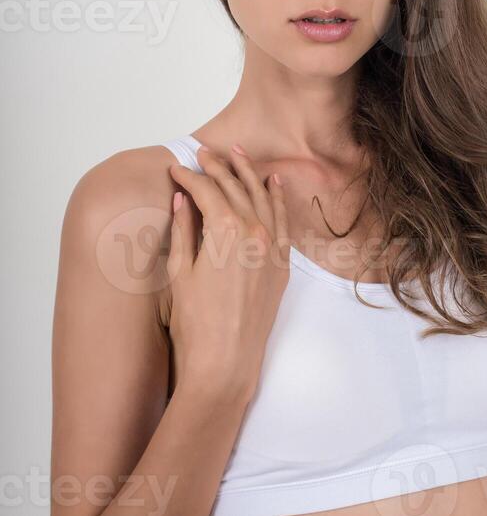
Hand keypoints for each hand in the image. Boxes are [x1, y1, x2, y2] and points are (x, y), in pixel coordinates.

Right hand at [166, 145, 289, 404]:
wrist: (226, 363)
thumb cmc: (196, 322)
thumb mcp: (180, 272)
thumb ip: (183, 230)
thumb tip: (182, 199)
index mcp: (225, 231)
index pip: (206, 191)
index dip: (188, 177)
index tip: (175, 169)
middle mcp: (254, 232)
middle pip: (233, 188)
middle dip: (216, 168)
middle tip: (202, 153)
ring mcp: (272, 246)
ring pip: (260, 197)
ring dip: (248, 173)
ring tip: (236, 153)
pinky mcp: (282, 263)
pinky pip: (281, 220)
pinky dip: (276, 198)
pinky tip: (272, 181)